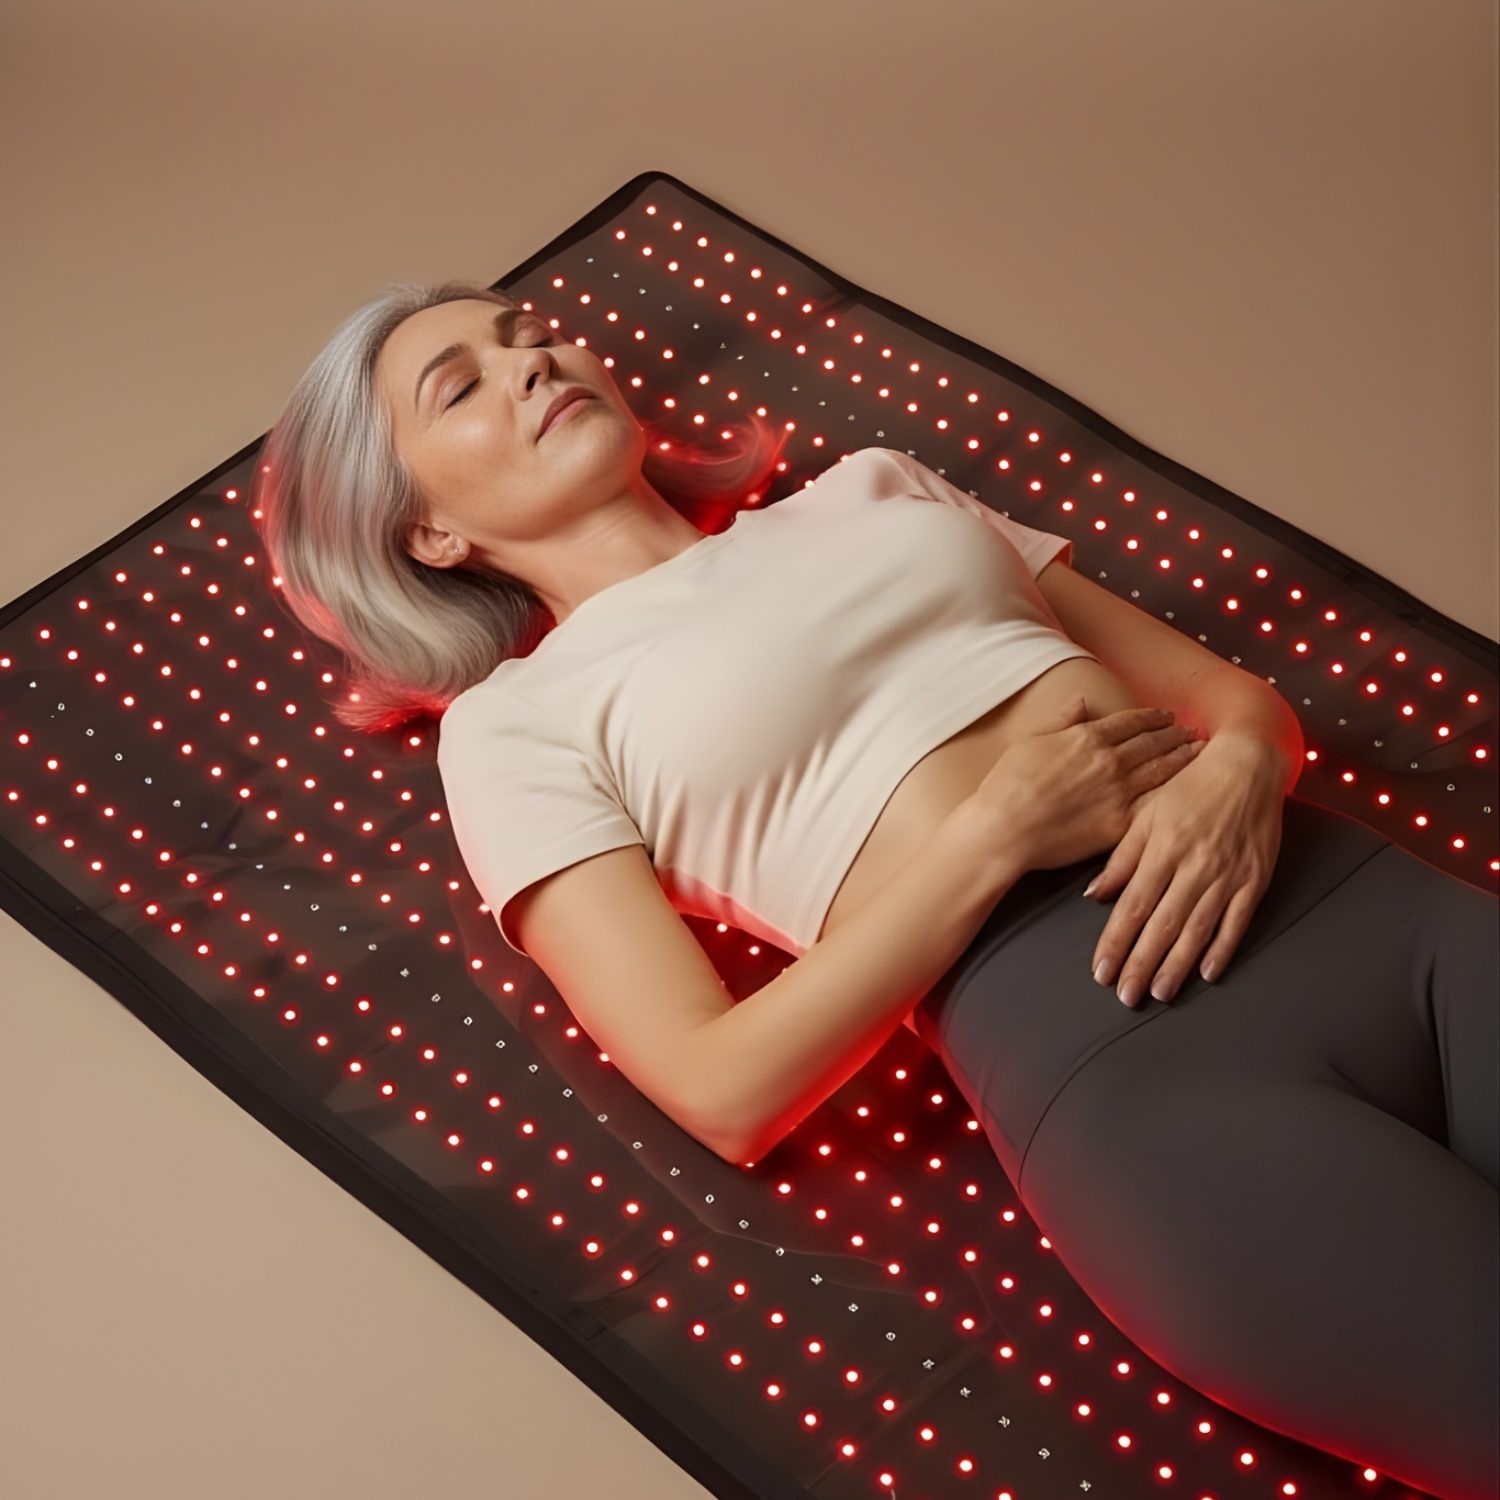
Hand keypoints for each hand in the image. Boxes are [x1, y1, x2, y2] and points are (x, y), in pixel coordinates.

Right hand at [970, 697, 1205, 872]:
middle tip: (1192, 732)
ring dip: (1183, 759)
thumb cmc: (1006, 786)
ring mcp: (1118, 793)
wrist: (1004, 829)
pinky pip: (1153, 806)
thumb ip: (1060, 721)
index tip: (1166, 716)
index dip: (1152, 717)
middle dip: (1175, 735)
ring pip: (1161, 771)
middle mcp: (1109, 761)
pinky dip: (1173, 795)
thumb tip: (1081, 702)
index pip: (1131, 721)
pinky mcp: (1120, 824)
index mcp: (1087, 737)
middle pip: (1153, 743)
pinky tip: (1186, 791)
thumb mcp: (1029, 742)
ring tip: (1199, 753)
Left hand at [1085, 731, 1286, 1005]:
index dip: (1115, 942)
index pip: (1133, 906)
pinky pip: (1238, 920)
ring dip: (1177, 965)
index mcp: (1163, 848)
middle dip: (1140, 964)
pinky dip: (1222, 948)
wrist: (1247, 765)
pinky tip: (1207, 972)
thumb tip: (1095, 895)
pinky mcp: (1255, 879)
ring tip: (1159, 992)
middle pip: (1162, 925)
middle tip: (1125, 996)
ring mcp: (1228, 874)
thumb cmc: (1190, 787)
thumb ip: (1121, 857)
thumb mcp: (1147, 813)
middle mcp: (1195, 865)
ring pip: (1197, 930)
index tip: (1101, 971)